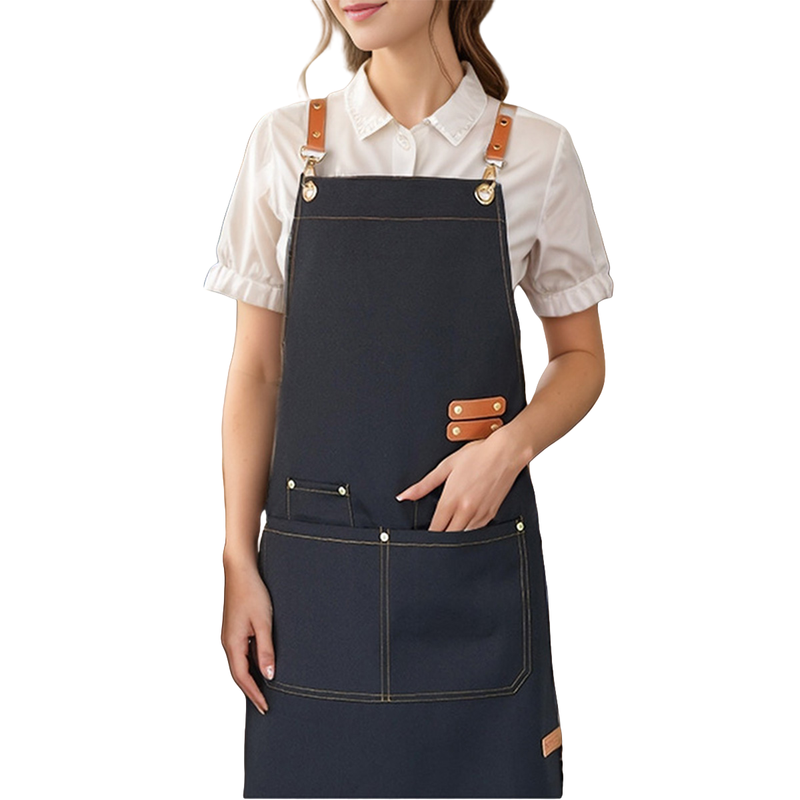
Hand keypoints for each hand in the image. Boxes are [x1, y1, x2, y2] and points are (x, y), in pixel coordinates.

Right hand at [221, 559, 274, 713]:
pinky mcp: (235, 628)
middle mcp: (228, 642)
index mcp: (232, 643)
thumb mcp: (264, 622)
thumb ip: (266, 650)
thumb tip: (270, 676)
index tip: (265, 708)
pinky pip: (242, 652)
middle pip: (239, 673)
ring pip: (240, 663)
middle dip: (251, 690)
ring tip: (266, 689)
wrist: (240, 570)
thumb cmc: (252, 592)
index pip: (243, 677)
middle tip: (266, 705)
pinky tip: (262, 664)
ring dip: (252, 677)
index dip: (254, 694)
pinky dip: (251, 663)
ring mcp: (230, 635)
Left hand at [395, 428, 523, 530]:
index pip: (436, 528)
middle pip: (450, 536)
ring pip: (464, 535)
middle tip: (435, 534)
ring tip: (450, 527)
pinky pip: (477, 530)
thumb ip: (423, 485)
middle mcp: (466, 510)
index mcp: (452, 499)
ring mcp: (480, 513)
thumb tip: (404, 496)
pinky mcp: (492, 513)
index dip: (428, 535)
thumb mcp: (445, 466)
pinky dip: (469, 529)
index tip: (422, 536)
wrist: (506, 453)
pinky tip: (464, 521)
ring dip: (456, 534)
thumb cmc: (477, 456)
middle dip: (441, 537)